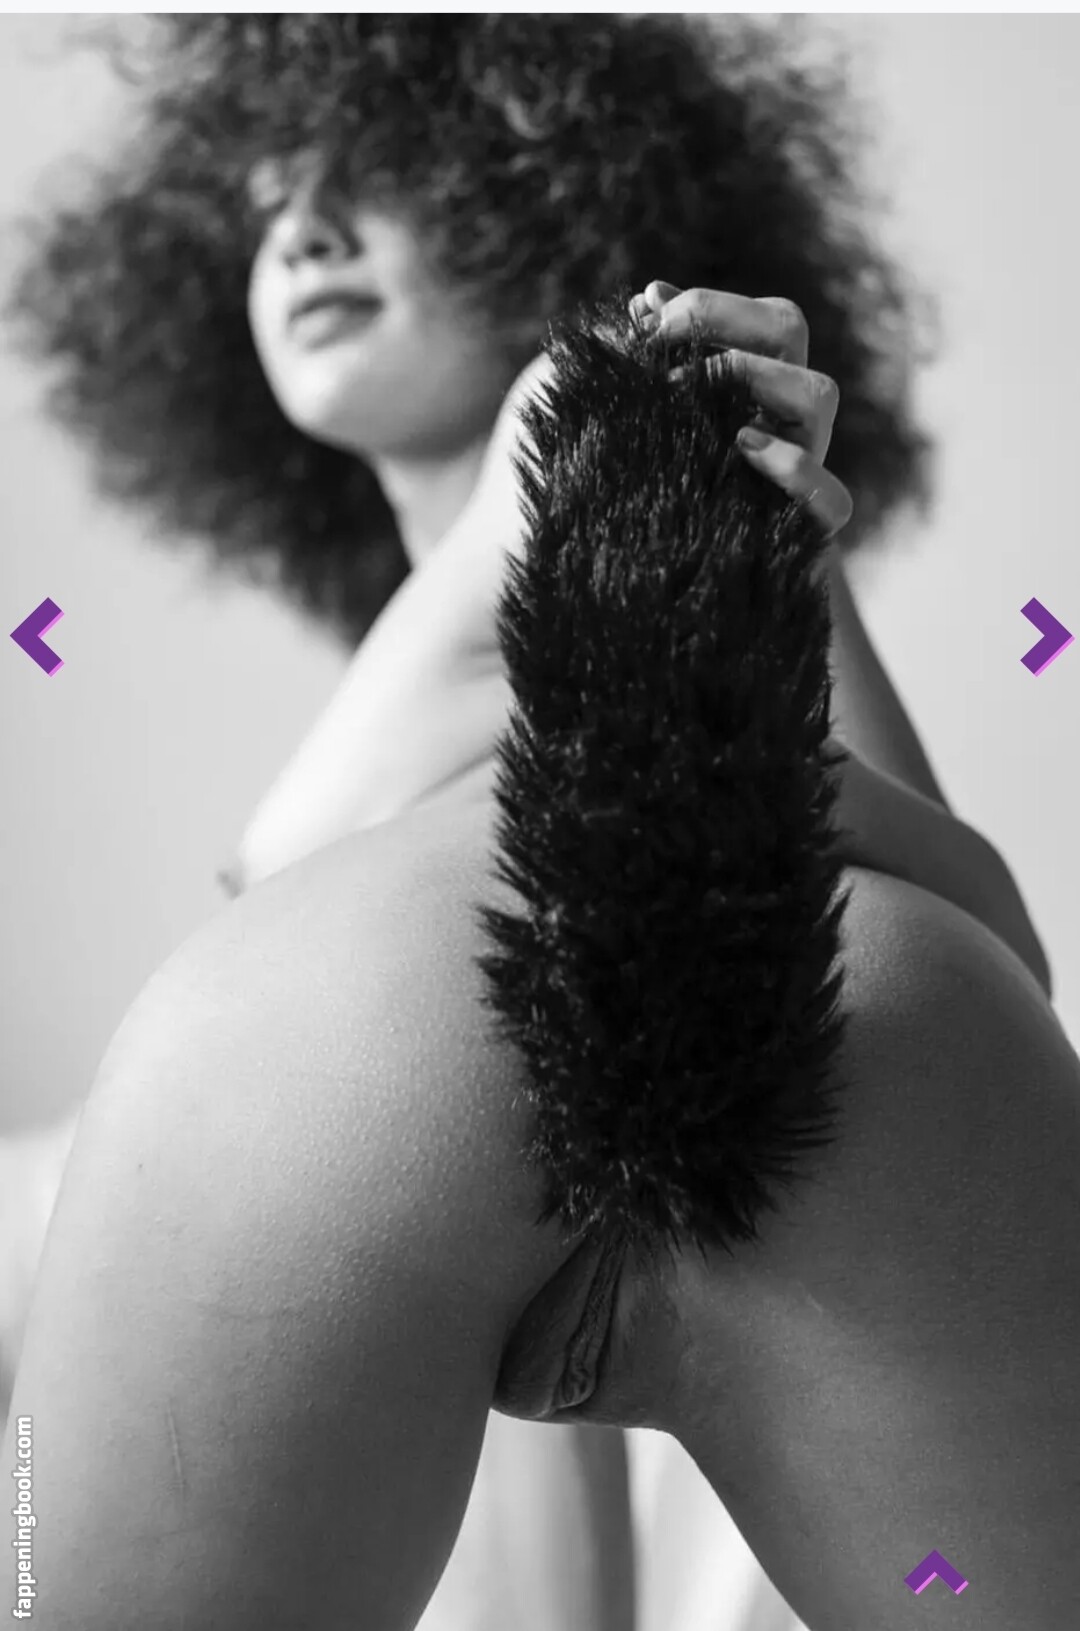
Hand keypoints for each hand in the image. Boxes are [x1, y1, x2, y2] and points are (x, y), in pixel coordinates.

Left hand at [629, 280, 852, 539]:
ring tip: (690, 393)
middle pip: (788, 328)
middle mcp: (784, 411)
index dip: (705, 306)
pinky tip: (743, 450)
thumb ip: (651, 358)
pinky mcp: (805, 527)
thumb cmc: (653, 484)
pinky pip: (831, 499)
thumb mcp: (639, 417)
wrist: (669, 580)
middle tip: (660, 352)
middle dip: (723, 324)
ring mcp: (802, 462)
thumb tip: (648, 297)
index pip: (755, 311)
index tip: (643, 325)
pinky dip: (796, 471)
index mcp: (754, 376)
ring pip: (819, 395)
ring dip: (757, 380)